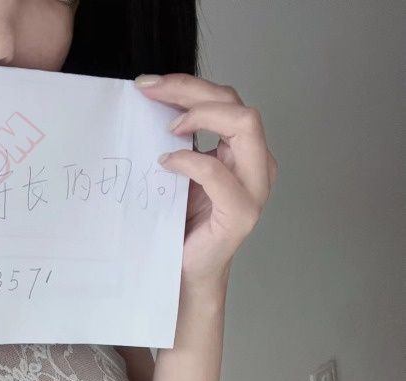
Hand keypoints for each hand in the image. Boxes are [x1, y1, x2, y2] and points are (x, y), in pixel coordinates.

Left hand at [135, 73, 277, 292]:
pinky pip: (218, 173)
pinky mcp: (240, 213)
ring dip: (200, 115)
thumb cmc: (182, 224)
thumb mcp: (180, 172)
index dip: (188, 85)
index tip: (148, 84)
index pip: (225, 100)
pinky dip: (190, 160)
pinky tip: (166, 162)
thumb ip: (179, 140)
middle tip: (150, 91)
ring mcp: (254, 188)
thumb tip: (151, 100)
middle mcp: (257, 163)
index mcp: (243, 150)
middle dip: (191, 91)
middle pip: (236, 104)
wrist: (185, 272)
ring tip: (166, 127)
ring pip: (244, 125)